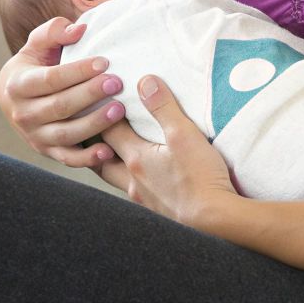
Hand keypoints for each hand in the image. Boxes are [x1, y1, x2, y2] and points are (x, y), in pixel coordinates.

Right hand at [0, 16, 126, 168]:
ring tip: (119, 110)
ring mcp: (35, 136)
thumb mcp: (37, 45)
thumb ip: (54, 32)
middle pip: (60, 106)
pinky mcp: (48, 152)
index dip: (77, 71)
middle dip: (90, 94)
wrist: (14, 99)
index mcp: (18, 85)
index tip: (104, 61)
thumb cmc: (34, 65)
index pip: (50, 79)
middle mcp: (23, 114)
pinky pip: (68, 159)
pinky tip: (109, 151)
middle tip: (117, 83)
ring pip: (66, 134)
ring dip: (94, 124)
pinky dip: (88, 159)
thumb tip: (79, 29)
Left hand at [99, 75, 241, 228]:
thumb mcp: (184, 134)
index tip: (98, 100)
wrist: (215, 221)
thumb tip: (145, 82)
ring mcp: (143, 199)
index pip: (108, 132)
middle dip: (93, 144)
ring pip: (116, 179)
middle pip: (101, 160)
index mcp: (136, 159)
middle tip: (88, 130)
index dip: (100, 114)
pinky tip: (143, 178)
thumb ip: (164, 107)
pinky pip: (135, 192)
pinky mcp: (157, 212)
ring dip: (111, 164)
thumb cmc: (200, 177)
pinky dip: (131, 181)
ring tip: (112, 153)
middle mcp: (133, 181)